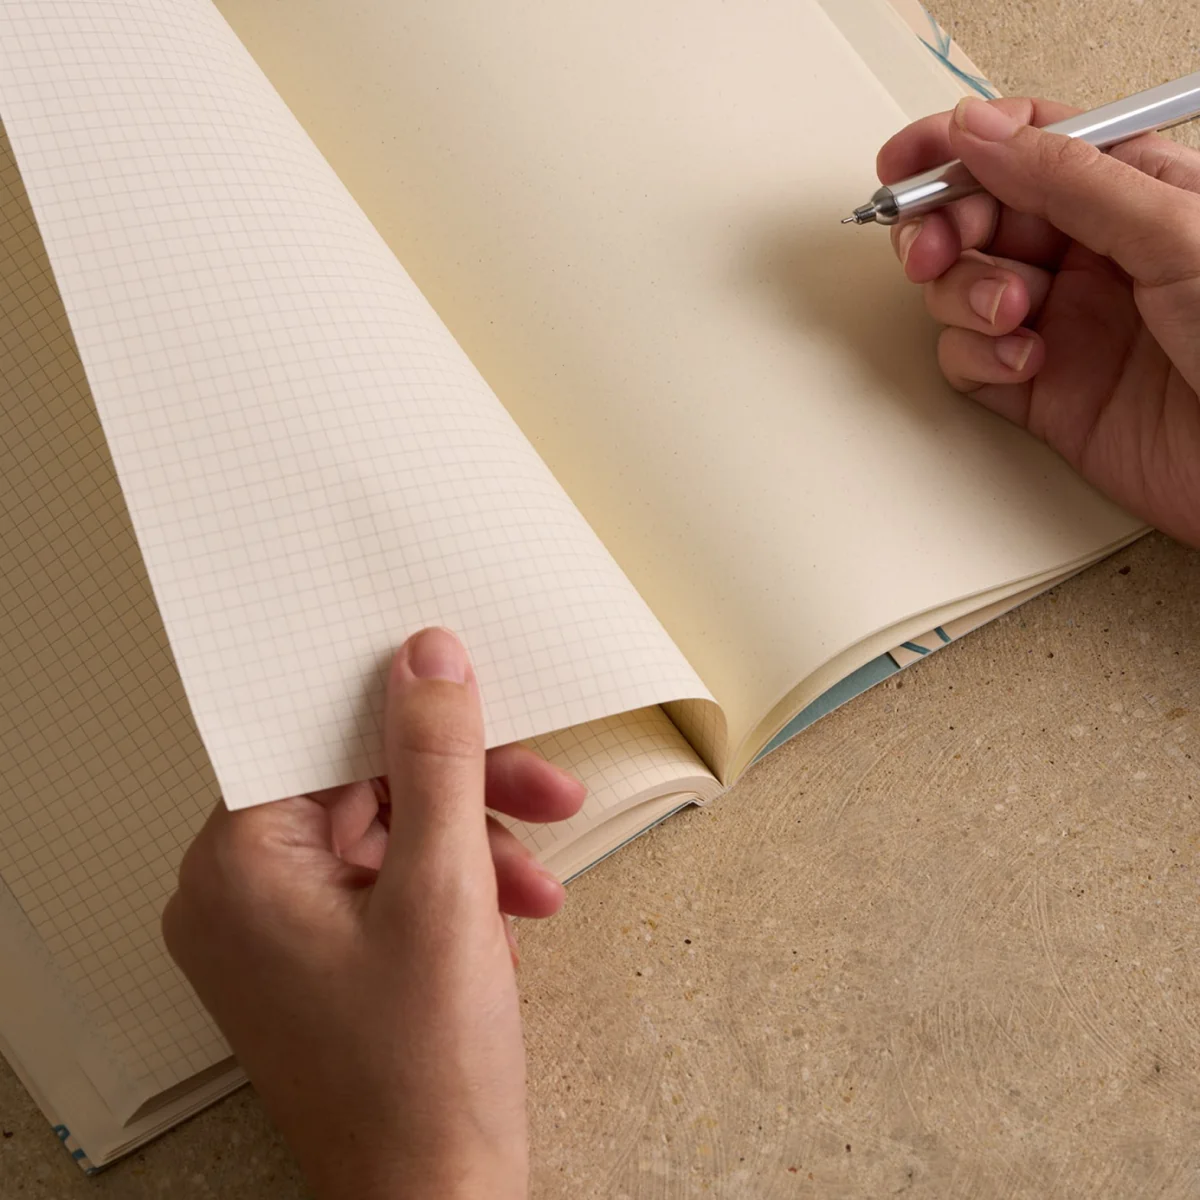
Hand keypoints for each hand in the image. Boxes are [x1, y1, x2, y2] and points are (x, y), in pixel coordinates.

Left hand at [163, 627, 584, 1199]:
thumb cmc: (420, 1079)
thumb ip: (436, 759)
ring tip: (535, 882)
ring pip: (386, 831)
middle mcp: (238, 892)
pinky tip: (506, 917)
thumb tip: (427, 662)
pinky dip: (454, 887)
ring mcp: (278, 927)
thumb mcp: (445, 889)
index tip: (467, 691)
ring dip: (473, 843)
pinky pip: (388, 880)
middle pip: (361, 783)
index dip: (399, 708)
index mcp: (236, 866)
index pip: (314, 736)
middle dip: (465, 790)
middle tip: (542, 787)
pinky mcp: (318, 952)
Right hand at [879, 95, 1199, 548]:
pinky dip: (977, 359)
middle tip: (938, 248)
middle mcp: (1089, 255)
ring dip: (964, 296)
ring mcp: (1060, 323)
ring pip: (959, 289)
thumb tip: (982, 133)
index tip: (909, 165)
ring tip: (1010, 312)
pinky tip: (1023, 364)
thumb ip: (1071, 178)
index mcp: (1130, 194)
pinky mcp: (1038, 392)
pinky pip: (966, 362)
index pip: (1025, 146)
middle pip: (977, 218)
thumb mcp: (1174, 231)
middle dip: (945, 228)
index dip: (957, 148)